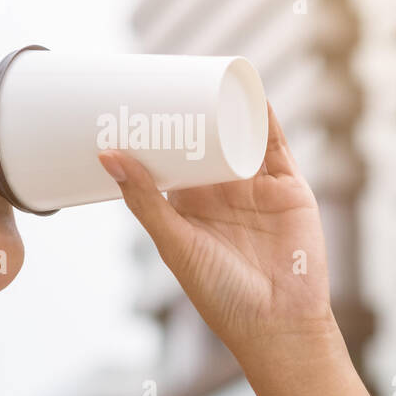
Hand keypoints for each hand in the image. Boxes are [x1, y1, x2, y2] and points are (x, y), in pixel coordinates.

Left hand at [97, 101, 338, 368]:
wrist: (279, 323)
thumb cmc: (220, 294)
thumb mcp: (174, 242)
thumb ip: (144, 199)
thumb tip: (108, 155)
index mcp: (190, 208)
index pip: (171, 159)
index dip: (157, 133)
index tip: (134, 101)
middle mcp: (223, 194)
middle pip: (205, 141)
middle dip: (190, 112)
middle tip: (167, 75)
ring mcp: (256, 189)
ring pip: (240, 137)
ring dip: (228, 108)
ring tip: (208, 73)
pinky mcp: (288, 188)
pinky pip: (276, 144)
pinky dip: (265, 116)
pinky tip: (253, 90)